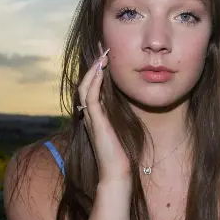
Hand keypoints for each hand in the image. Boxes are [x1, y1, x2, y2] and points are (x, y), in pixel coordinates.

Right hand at [77, 42, 131, 183]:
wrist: (117, 173)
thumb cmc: (123, 154)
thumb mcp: (123, 128)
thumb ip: (122, 115)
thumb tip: (133, 102)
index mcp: (96, 115)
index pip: (93, 87)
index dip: (98, 70)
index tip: (107, 55)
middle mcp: (90, 114)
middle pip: (86, 82)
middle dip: (94, 64)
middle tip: (102, 47)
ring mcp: (90, 117)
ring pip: (85, 86)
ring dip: (93, 68)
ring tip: (103, 53)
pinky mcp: (95, 121)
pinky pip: (90, 96)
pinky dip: (94, 81)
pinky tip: (101, 69)